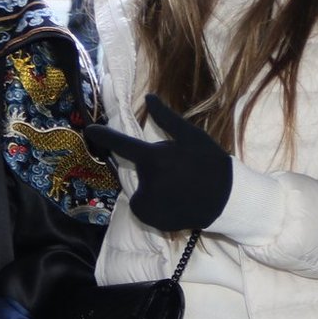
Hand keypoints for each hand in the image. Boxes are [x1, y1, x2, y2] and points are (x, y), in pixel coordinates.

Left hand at [83, 93, 232, 232]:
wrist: (228, 200)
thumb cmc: (211, 164)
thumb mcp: (192, 137)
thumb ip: (167, 119)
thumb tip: (148, 98)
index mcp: (154, 158)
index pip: (122, 144)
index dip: (104, 136)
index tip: (89, 130)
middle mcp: (146, 182)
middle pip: (141, 169)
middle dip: (154, 166)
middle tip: (179, 169)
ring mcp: (148, 204)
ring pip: (143, 189)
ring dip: (155, 187)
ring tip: (180, 187)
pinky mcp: (151, 220)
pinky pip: (145, 208)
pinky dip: (155, 205)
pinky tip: (175, 202)